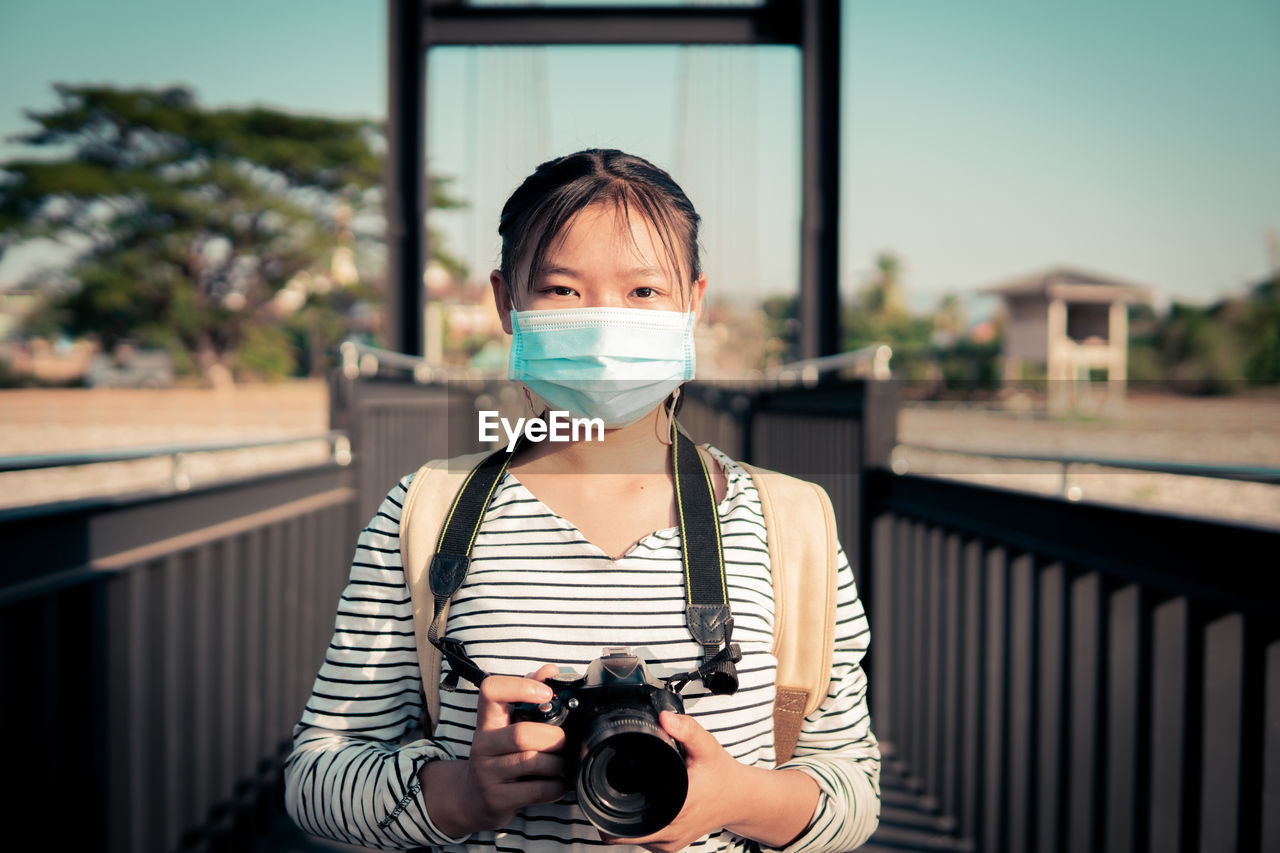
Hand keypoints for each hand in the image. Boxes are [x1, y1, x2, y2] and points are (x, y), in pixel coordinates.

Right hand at [425, 664, 568, 836]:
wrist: (472, 799)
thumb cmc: (498, 754)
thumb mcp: (507, 725)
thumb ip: (528, 696)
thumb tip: (550, 670)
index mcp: (488, 721)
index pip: (491, 691)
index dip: (520, 687)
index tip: (546, 694)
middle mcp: (483, 745)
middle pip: (522, 734)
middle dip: (554, 738)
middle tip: (564, 742)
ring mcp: (487, 773)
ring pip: (532, 762)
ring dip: (558, 764)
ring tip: (563, 765)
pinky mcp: (497, 799)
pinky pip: (536, 790)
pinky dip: (556, 786)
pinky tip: (559, 783)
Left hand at [601, 710, 744, 852]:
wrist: (740, 799)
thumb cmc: (722, 775)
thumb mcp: (706, 747)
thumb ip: (686, 729)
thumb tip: (663, 717)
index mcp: (676, 810)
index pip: (629, 820)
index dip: (609, 805)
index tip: (604, 786)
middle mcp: (672, 832)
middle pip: (623, 832)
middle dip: (610, 811)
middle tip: (609, 786)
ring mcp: (671, 842)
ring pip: (631, 839)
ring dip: (622, 821)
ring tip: (623, 795)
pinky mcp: (672, 846)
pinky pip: (644, 841)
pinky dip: (636, 827)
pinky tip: (638, 807)